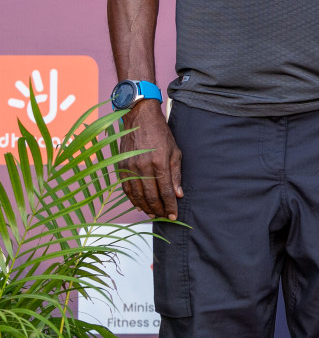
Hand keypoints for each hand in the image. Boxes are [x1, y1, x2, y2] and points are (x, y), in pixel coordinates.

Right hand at [116, 101, 181, 219]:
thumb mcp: (175, 151)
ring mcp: (130, 167)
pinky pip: (126, 188)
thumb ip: (176, 174)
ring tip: (153, 214)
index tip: (174, 216)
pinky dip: (132, 199)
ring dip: (145, 207)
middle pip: (150, 196)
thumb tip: (178, 194)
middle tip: (164, 218)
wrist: (140, 119)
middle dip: (158, 210)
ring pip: (137, 195)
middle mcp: (143, 167)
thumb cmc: (161, 134)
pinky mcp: (121, 167)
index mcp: (159, 163)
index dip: (170, 206)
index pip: (165, 191)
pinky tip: (138, 206)